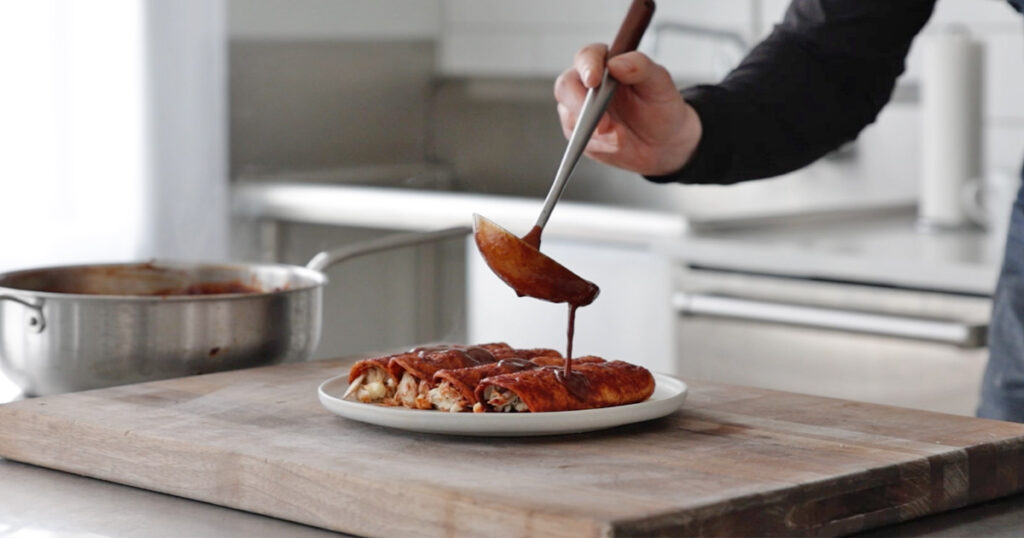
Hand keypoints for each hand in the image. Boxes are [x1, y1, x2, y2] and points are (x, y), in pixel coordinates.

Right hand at [554, 44, 701, 175]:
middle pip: (566, 87)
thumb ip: (640, 67)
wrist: (664, 140)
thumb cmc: (660, 106)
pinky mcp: (580, 134)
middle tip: (603, 121)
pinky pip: (579, 140)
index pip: (586, 57)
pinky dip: (599, 145)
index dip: (586, 67)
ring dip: (595, 131)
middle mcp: (586, 84)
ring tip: (620, 138)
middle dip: (581, 105)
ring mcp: (580, 110)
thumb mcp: (659, 82)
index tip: (594, 80)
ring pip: (571, 118)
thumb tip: (616, 63)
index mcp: (604, 63)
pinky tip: (616, 145)